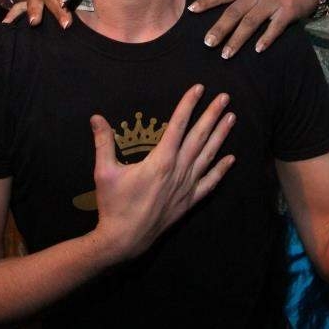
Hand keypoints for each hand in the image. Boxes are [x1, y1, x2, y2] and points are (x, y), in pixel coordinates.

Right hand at [91, 84, 234, 261]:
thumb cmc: (113, 205)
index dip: (188, 104)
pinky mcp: (188, 202)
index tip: (198, 88)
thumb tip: (96, 117)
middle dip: (212, 115)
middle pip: (199, 137)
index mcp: (161, 161)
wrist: (123, 241)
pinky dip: (221, 170)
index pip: (178, 125)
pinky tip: (231, 159)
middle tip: (225, 97)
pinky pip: (209, 183)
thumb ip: (103, 142)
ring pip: (208, 156)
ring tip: (232, 118)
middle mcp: (178, 171)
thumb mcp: (104, 171)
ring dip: (220, 136)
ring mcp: (186, 187)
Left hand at [188, 0, 316, 57]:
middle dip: (220, 28)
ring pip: (250, 22)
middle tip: (208, 43)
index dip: (207, 1)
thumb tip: (216, 12)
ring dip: (237, 39)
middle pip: (234, 12)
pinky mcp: (287, 11)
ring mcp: (271, 2)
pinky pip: (275, 27)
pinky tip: (258, 50)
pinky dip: (266, 39)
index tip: (191, 10)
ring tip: (226, 54)